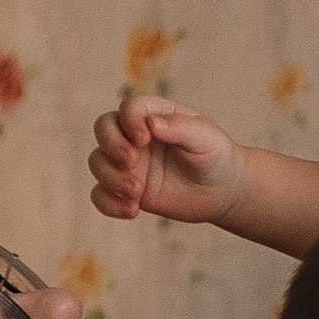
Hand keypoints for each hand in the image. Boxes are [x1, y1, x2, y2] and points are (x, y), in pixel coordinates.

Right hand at [89, 93, 245, 227]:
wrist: (222, 191)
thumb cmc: (215, 155)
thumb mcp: (205, 138)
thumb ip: (180, 127)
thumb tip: (151, 124)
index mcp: (154, 115)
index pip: (129, 108)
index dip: (130, 120)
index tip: (144, 138)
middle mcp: (135, 136)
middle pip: (103, 128)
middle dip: (111, 144)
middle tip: (131, 162)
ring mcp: (128, 164)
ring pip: (97, 162)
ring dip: (110, 177)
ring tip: (137, 192)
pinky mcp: (126, 190)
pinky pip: (101, 195)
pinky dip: (108, 203)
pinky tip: (132, 210)